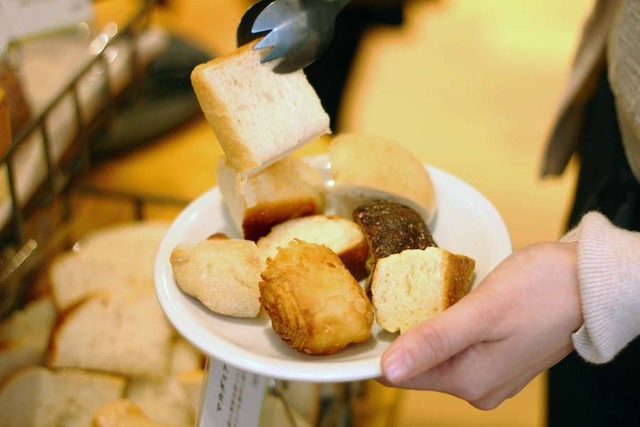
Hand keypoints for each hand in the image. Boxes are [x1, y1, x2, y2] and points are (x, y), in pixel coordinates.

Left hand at [379, 241, 581, 409]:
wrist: (590, 282)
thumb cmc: (541, 290)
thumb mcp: (482, 311)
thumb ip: (434, 341)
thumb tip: (387, 369)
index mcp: (470, 382)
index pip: (401, 374)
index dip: (388, 342)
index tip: (389, 308)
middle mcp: (478, 388)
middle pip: (419, 362)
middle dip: (414, 329)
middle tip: (425, 293)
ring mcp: (489, 375)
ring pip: (438, 351)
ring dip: (433, 324)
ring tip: (447, 295)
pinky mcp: (497, 358)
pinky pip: (458, 345)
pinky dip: (452, 324)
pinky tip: (461, 303)